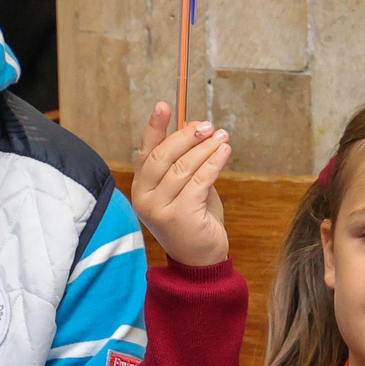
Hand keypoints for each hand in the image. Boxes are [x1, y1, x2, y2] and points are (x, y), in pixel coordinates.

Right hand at [130, 101, 230, 266]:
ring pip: (183, 167)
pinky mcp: (180, 216)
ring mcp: (159, 209)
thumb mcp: (186, 187)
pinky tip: (224, 152)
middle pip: (162, 156)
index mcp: (140, 188)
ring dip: (205, 148)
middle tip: (207, 126)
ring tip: (222, 136)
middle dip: (186, 136)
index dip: (154, 127)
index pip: (145, 152)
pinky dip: (213, 163)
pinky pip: (199, 181)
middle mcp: (143, 199)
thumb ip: (185, 162)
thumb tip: (194, 127)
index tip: (165, 105)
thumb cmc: (195, 219)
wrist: (201, 260)